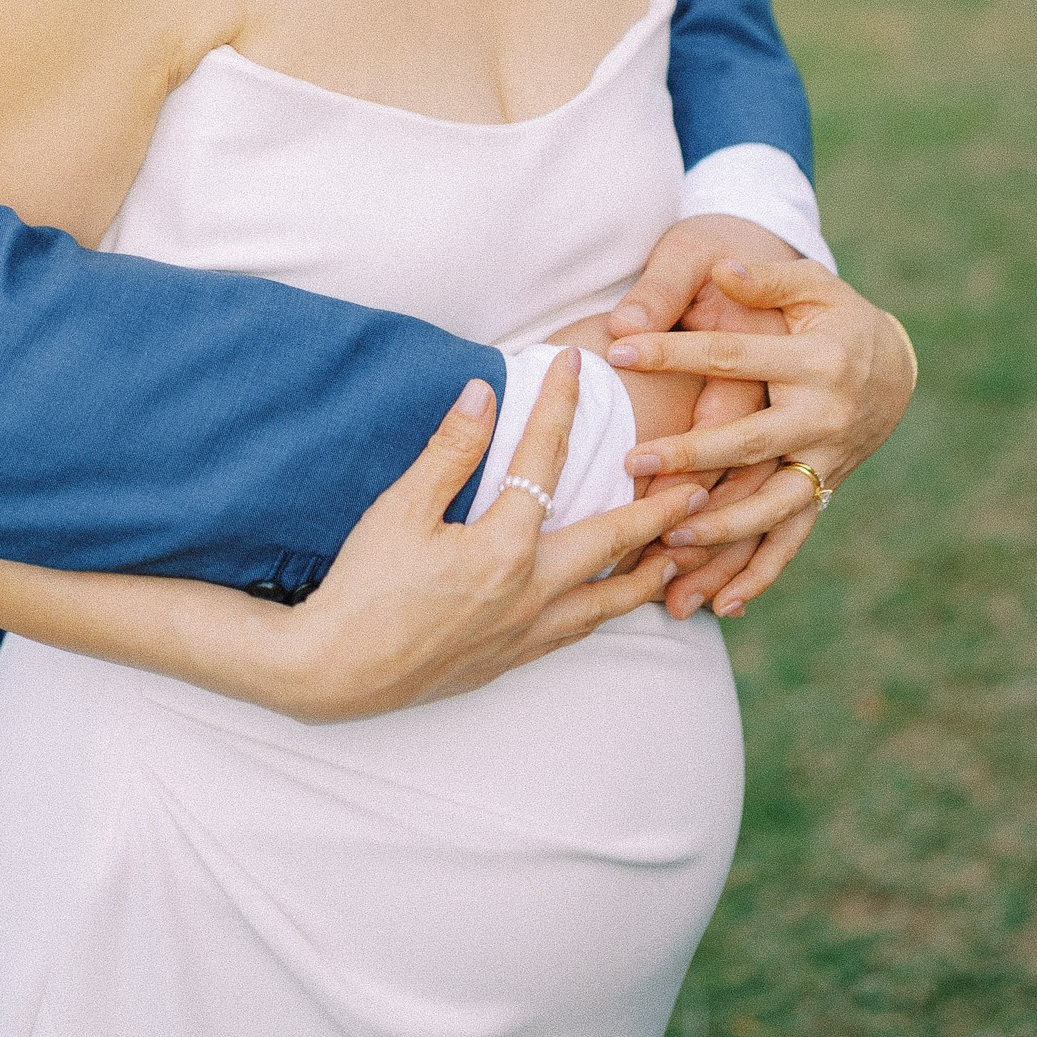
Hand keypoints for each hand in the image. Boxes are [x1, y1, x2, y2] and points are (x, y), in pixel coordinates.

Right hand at [265, 355, 709, 724]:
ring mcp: (525, 632)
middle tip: (702, 486)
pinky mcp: (512, 659)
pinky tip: (611, 605)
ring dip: (648, 573)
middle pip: (610, 543)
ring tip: (679, 554)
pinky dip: (607, 612)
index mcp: (503, 547)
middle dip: (658, 511)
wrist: (335, 672)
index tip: (575, 364)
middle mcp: (530, 593)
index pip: (543, 459)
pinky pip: (578, 633)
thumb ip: (450, 450)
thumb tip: (483, 391)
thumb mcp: (399, 509)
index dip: (559, 405)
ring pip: (608, 602)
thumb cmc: (363, 586)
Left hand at [601, 256, 917, 617]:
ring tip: (666, 548)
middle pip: (749, 444)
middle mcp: (824, 418)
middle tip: (634, 463)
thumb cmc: (835, 313)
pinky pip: (790, 541)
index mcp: (816, 360)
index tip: (619, 349)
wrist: (893, 365)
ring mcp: (826, 463)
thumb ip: (764, 279)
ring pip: (769, 509)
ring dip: (721, 535)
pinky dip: (758, 575)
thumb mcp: (810, 284)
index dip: (675, 352)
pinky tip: (720, 604)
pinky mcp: (824, 492)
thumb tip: (723, 268)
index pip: (734, 359)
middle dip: (691, 457)